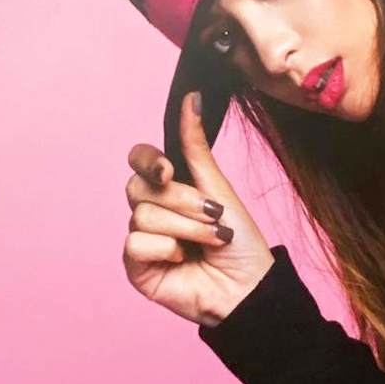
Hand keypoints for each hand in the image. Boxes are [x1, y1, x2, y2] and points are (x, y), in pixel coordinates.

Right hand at [122, 93, 274, 325]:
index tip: (167, 170)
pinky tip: (183, 261)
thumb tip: (191, 97)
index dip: (147, 160)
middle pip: (138, 187)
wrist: (249, 287)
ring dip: (184, 228)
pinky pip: (135, 244)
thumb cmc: (240, 242)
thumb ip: (195, 146)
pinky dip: (166, 250)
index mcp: (170, 188)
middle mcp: (152, 210)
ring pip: (141, 216)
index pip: (139, 160)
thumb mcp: (218, 187)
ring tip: (210, 241)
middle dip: (180, 200)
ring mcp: (142, 238)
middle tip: (211, 215)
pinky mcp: (137, 267)